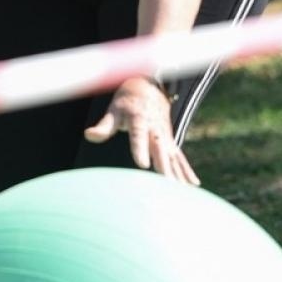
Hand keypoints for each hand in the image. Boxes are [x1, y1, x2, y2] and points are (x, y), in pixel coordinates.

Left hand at [83, 77, 199, 184]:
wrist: (149, 88)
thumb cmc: (127, 102)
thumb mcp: (114, 110)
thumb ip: (104, 126)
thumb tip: (89, 135)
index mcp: (140, 120)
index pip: (139, 137)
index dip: (140, 150)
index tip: (143, 165)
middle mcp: (156, 130)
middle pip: (161, 151)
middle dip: (165, 168)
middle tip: (168, 186)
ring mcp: (165, 137)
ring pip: (173, 157)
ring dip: (179, 175)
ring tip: (183, 192)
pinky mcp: (171, 142)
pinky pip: (180, 158)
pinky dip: (187, 171)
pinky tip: (193, 185)